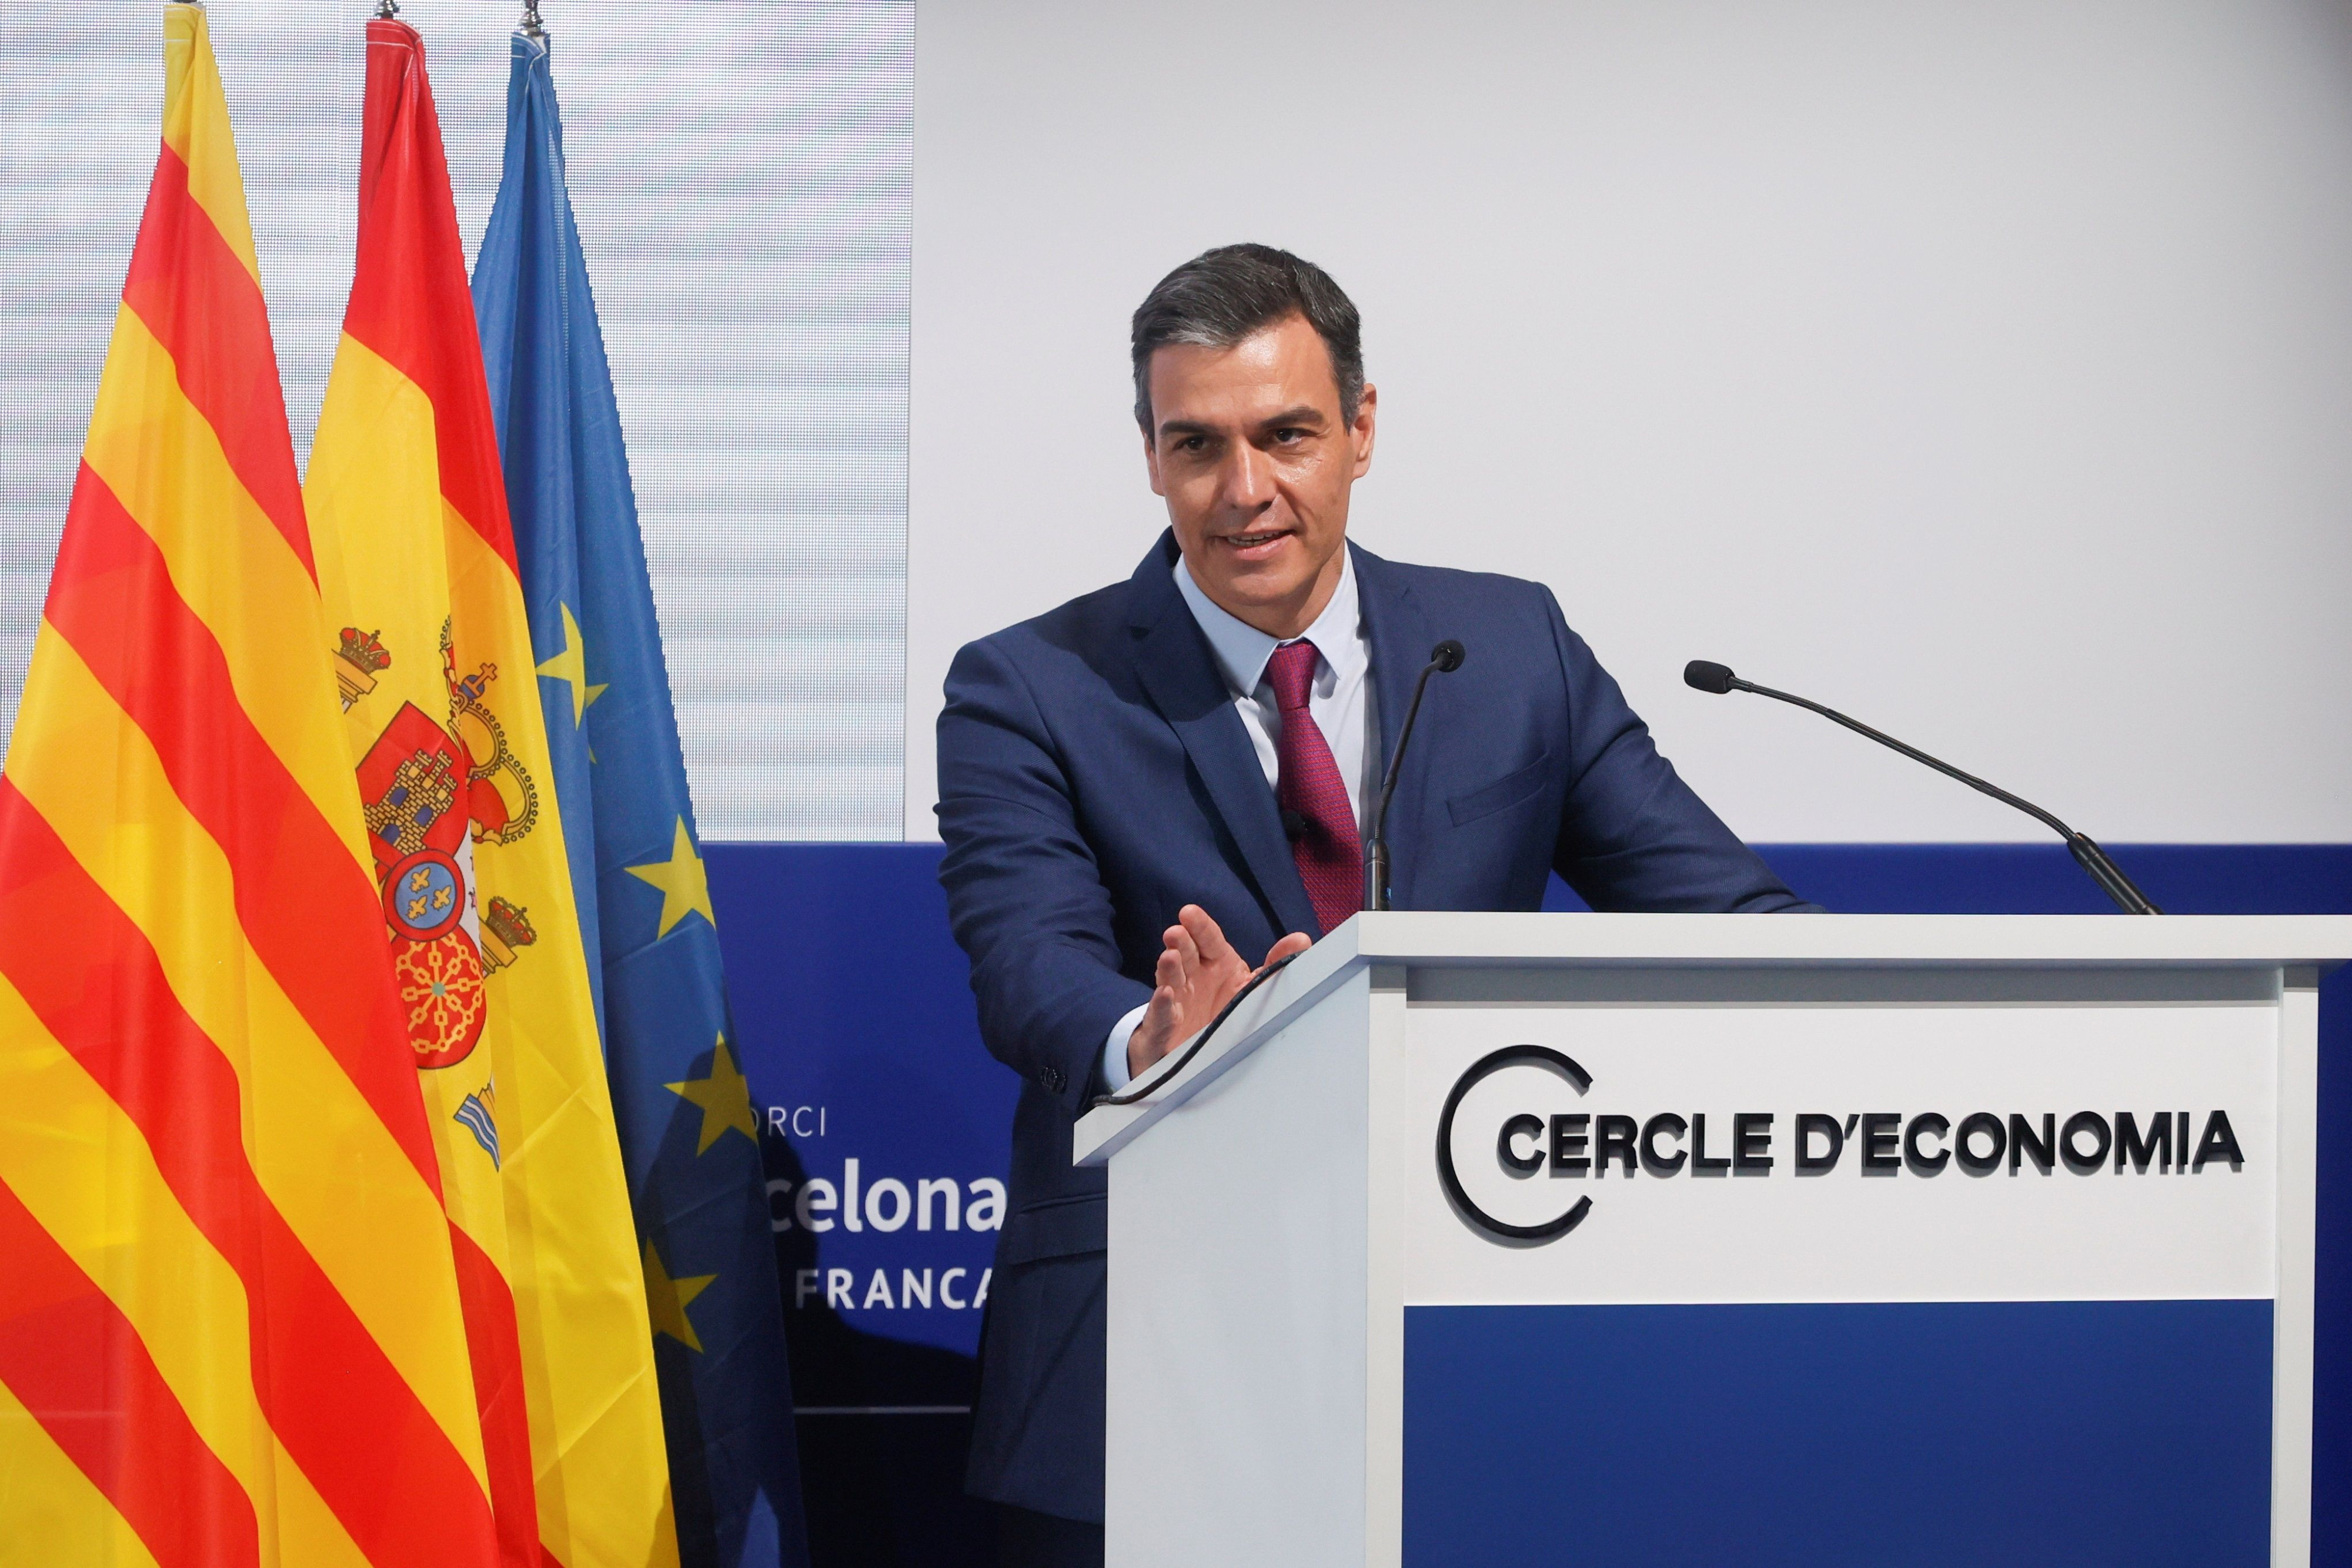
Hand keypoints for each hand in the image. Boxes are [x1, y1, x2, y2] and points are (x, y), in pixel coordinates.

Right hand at [1127, 905, 1312, 1080]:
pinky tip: (1166, 995)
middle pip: (1186, 955)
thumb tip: (1302, 939)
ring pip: (1171, 980)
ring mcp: (1177, 1001)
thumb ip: (1276, 964)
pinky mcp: (1166, 1028)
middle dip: (1181, 943)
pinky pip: (1163, 1016)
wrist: (1201, 1052)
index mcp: (1215, 963)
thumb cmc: (1225, 1008)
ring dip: (1169, 969)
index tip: (1189, 913)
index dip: (1199, 926)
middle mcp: (1194, 977)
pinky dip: (1163, 1006)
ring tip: (1170, 957)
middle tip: (1176, 933)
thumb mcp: (1253, 986)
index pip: (1208, 939)